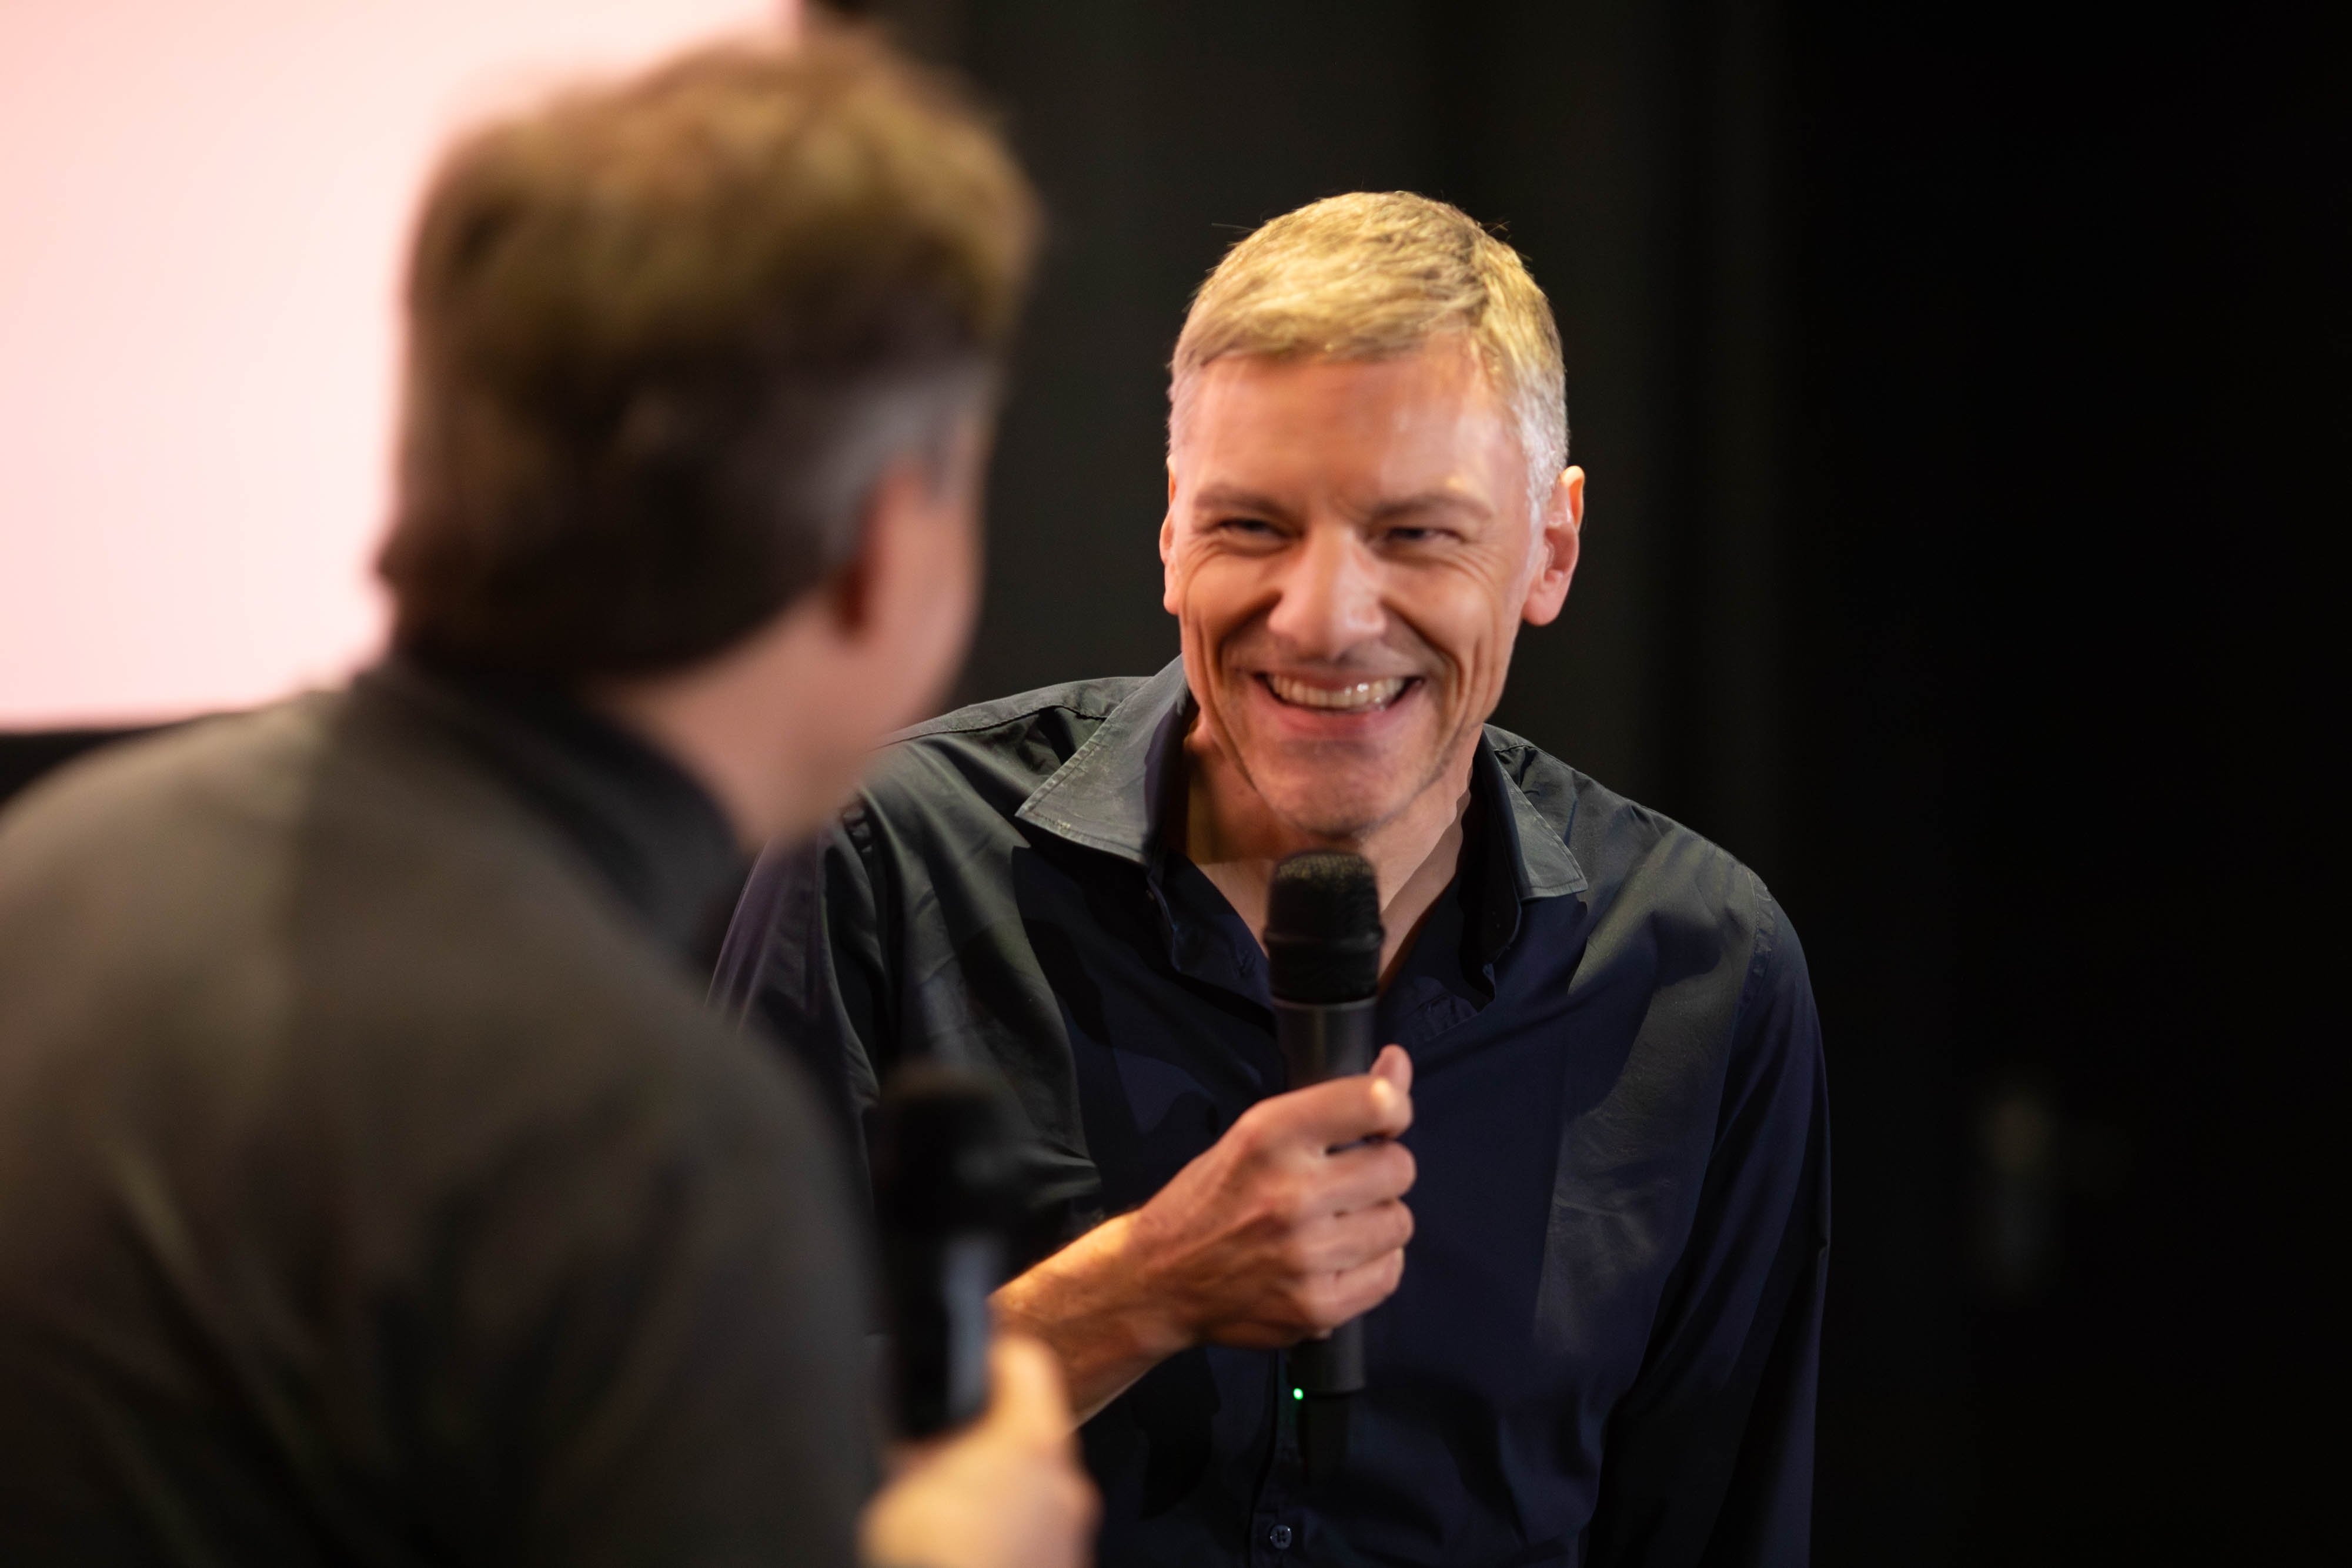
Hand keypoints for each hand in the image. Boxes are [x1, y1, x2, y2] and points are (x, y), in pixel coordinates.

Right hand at [860, 1335, 1097, 1567]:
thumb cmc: (929, 1559)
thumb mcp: (891, 1484)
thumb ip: (901, 1437)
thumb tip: (898, 1413)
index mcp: (1029, 1440)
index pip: (1025, 1361)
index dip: (989, 1357)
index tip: (963, 1366)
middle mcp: (1066, 1484)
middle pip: (1029, 1432)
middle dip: (982, 1441)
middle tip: (932, 1457)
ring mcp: (1071, 1539)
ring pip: (1034, 1493)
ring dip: (994, 1496)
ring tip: (940, 1516)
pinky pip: (1035, 1542)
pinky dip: (1004, 1542)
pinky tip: (962, 1555)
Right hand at [994, 1045, 1415, 1417]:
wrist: (1158, 1279)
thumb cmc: (1209, 1200)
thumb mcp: (1255, 1132)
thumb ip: (1332, 1103)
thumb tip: (1396, 1066)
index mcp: (1268, 1137)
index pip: (1373, 1103)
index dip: (1393, 1107)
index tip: (1384, 1119)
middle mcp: (1290, 1194)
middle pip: (1398, 1168)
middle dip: (1381, 1169)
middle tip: (1346, 1180)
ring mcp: (1306, 1256)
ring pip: (1399, 1222)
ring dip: (1376, 1219)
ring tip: (1336, 1222)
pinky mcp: (1317, 1306)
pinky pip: (1388, 1274)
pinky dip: (1372, 1264)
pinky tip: (1338, 1257)